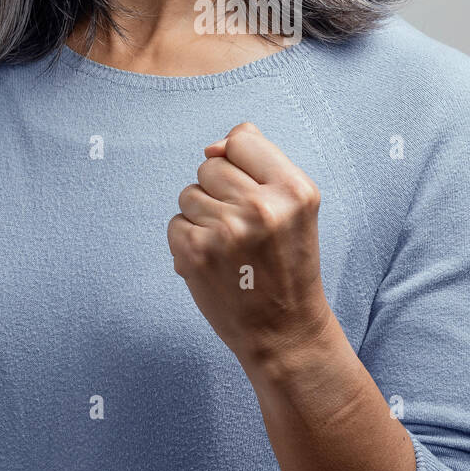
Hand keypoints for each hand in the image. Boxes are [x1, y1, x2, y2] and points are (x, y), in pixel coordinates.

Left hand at [167, 121, 331, 367]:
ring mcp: (226, 231)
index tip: (253, 195)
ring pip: (189, 193)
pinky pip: (175, 223)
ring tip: (231, 247)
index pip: (242, 139)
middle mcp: (262, 207)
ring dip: (202, 216)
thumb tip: (212, 146)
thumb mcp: (294, 207)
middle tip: (244, 228)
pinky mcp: (196, 254)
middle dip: (219, 191)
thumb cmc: (286, 262)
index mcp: (295, 190)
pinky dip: (188, 241)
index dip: (241, 164)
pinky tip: (214, 262)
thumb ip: (259, 163)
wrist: (285, 331)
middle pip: (211, 165)